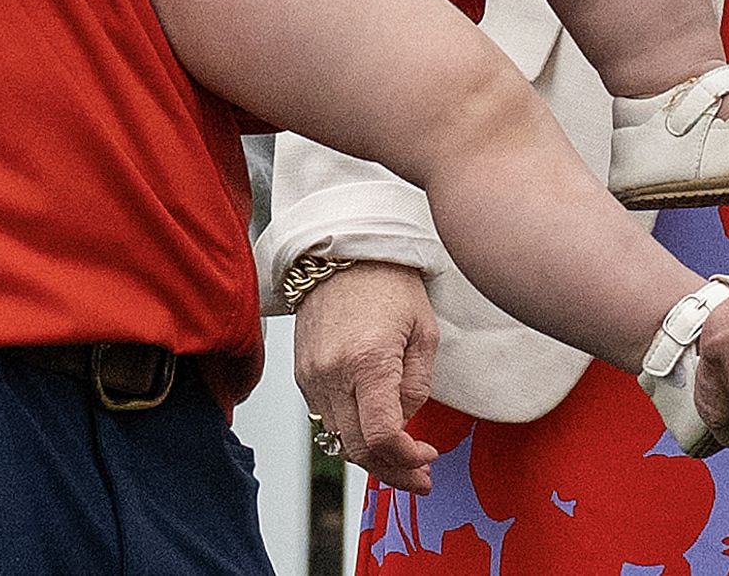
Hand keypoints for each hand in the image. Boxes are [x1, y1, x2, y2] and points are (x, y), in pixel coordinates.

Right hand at [292, 263, 445, 493]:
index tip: (427, 458)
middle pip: (357, 449)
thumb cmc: (389, 282)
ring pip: (339, 439)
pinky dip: (351, 432)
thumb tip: (405, 425)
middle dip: (391, 471)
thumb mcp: (423, 331)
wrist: (341, 251)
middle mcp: (332, 373)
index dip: (406, 459)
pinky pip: (326, 418)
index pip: (381, 436)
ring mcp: (311, 376)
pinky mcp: (301, 375)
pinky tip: (375, 432)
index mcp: (368, 360)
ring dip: (371, 457)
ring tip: (402, 461)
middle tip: (420, 477)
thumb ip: (417, 386)